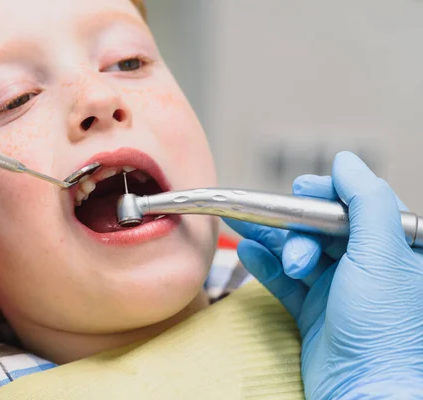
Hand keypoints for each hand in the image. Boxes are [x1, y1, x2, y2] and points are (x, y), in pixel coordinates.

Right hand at [226, 152, 422, 398]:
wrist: (365, 391)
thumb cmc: (384, 329)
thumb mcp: (382, 254)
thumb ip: (366, 200)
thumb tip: (346, 162)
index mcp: (396, 247)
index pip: (358, 202)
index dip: (327, 193)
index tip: (302, 191)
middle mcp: (368, 264)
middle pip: (322, 226)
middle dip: (299, 229)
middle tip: (296, 248)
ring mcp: (339, 288)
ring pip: (299, 250)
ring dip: (273, 241)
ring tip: (245, 229)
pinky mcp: (314, 309)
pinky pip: (285, 279)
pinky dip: (265, 265)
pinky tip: (248, 252)